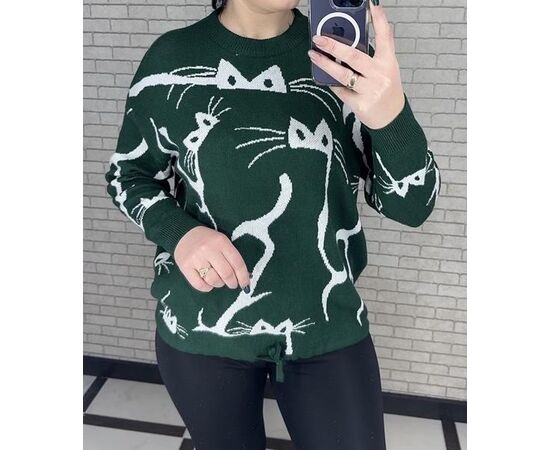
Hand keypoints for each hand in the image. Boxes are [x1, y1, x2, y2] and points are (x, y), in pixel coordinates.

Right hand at [174, 226, 250, 292]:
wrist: (184, 234)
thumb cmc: (208, 240)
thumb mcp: (222, 242)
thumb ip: (232, 257)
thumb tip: (245, 277)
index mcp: (221, 242)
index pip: (237, 263)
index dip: (244, 277)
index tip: (246, 285)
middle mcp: (208, 249)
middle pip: (226, 273)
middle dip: (232, 282)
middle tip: (232, 284)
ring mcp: (196, 258)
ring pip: (213, 280)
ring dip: (219, 284)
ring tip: (218, 280)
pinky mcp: (185, 267)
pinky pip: (200, 285)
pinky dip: (207, 287)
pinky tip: (208, 283)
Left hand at [308, 0, 404, 129]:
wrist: (391, 119)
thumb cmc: (387, 90)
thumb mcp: (389, 68)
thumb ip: (383, 49)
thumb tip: (379, 24)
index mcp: (388, 63)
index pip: (385, 38)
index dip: (379, 21)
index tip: (372, 5)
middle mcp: (380, 75)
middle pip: (355, 57)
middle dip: (334, 46)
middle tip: (319, 38)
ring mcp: (370, 91)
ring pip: (343, 75)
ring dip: (325, 64)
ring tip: (313, 55)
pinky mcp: (360, 105)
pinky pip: (341, 91)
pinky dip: (332, 84)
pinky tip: (325, 78)